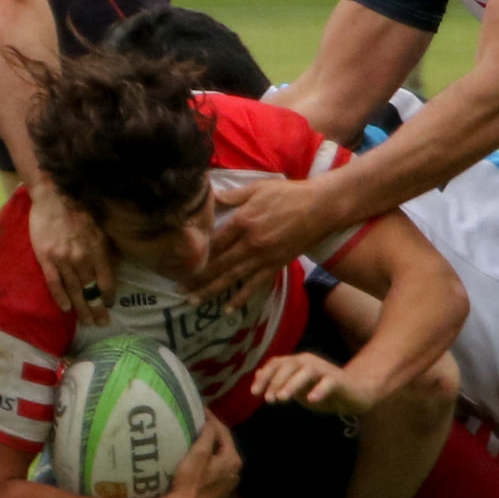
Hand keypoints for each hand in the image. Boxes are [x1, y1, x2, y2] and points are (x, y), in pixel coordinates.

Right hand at [28, 186, 113, 324]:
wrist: (53, 194)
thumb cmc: (80, 207)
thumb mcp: (101, 226)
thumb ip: (106, 247)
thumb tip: (114, 267)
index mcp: (98, 248)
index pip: (106, 279)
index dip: (109, 294)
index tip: (110, 304)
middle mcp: (82, 257)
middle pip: (91, 289)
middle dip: (97, 308)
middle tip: (102, 323)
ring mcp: (63, 259)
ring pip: (74, 289)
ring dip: (81, 308)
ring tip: (87, 322)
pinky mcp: (46, 258)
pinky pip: (54, 283)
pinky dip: (60, 297)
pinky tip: (66, 309)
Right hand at [165, 414, 241, 497]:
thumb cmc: (191, 481)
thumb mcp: (199, 452)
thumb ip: (208, 434)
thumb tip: (211, 422)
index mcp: (233, 460)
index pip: (224, 432)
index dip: (212, 419)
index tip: (201, 410)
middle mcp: (235, 472)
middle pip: (223, 446)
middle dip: (211, 434)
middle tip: (198, 423)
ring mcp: (227, 485)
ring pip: (218, 459)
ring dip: (209, 448)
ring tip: (196, 439)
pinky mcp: (217, 494)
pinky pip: (214, 471)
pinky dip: (207, 462)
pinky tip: (196, 460)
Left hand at [187, 179, 330, 304]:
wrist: (320, 207)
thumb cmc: (288, 194)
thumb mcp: (256, 189)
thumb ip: (231, 196)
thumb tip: (208, 197)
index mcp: (242, 222)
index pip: (213, 243)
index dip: (195, 254)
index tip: (179, 263)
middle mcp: (250, 243)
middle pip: (218, 264)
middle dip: (197, 277)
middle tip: (178, 289)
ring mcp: (263, 257)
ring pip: (232, 277)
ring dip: (211, 290)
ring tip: (193, 300)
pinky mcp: (275, 265)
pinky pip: (255, 284)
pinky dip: (241, 297)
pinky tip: (227, 308)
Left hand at [251, 352, 377, 415]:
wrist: (354, 394)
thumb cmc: (323, 390)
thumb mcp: (298, 388)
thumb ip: (280, 381)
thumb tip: (259, 374)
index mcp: (298, 363)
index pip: (277, 364)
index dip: (265, 377)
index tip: (254, 393)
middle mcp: (310, 362)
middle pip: (289, 365)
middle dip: (276, 381)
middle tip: (269, 399)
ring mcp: (325, 369)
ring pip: (307, 371)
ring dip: (292, 384)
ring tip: (282, 399)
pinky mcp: (339, 380)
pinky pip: (328, 382)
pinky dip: (319, 389)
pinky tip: (311, 400)